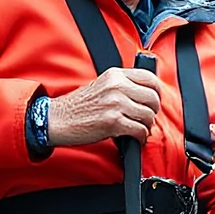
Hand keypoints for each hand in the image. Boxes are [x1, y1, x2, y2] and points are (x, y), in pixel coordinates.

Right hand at [47, 67, 162, 146]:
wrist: (57, 119)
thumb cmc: (78, 106)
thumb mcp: (102, 85)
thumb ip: (123, 85)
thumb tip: (146, 94)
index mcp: (115, 75)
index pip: (150, 78)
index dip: (157, 92)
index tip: (154, 101)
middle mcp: (117, 86)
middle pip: (153, 98)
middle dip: (153, 111)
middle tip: (146, 118)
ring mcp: (116, 104)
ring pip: (149, 116)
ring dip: (147, 126)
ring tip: (139, 128)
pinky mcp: (113, 122)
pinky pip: (140, 130)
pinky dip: (141, 137)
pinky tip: (135, 138)